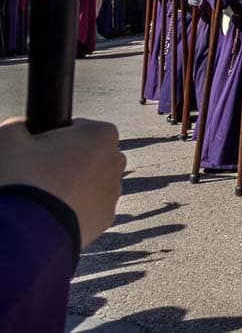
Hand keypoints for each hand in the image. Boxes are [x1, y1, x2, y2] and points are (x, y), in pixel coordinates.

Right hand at [0, 117, 124, 246]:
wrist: (30, 231)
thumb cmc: (22, 178)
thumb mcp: (8, 138)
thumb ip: (18, 125)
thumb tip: (21, 127)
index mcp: (101, 134)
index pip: (77, 127)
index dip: (53, 137)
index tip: (38, 150)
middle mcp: (116, 160)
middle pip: (87, 154)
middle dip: (67, 160)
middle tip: (38, 173)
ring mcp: (114, 191)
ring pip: (90, 181)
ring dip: (72, 185)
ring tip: (43, 195)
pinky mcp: (106, 217)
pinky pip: (89, 206)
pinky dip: (74, 207)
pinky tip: (53, 211)